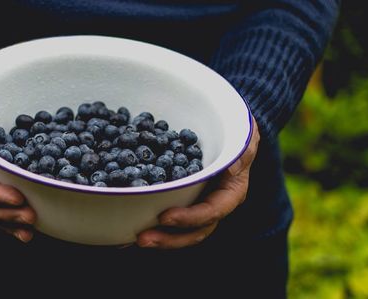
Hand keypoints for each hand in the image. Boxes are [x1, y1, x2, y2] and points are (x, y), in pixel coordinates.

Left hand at [137, 117, 260, 248]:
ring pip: (180, 232)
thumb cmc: (235, 130)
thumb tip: (229, 162)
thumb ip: (237, 146)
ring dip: (157, 237)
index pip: (212, 211)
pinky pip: (167, 220)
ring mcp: (197, 206)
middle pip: (194, 231)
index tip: (165, 216)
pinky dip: (148, 225)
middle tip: (142, 238)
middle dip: (168, 238)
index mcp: (230, 192)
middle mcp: (214, 204)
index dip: (190, 218)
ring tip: (131, 239)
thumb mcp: (241, 133)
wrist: (227, 128)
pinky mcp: (181, 202)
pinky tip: (126, 229)